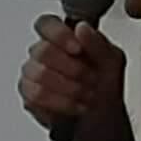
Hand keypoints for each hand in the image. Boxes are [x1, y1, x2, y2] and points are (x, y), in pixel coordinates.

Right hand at [20, 14, 126, 140]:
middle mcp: (43, 53)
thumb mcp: (112, 60)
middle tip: (91, 78)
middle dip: (73, 68)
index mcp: (62, 38)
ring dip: (70, 88)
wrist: (103, 117)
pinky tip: (76, 105)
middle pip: (42, 51)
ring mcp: (32, 74)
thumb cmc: (104, 85)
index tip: (77, 49)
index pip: (45, 24)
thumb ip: (97, 43)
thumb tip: (81, 28)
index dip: (59, 35)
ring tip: (88, 94)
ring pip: (40, 74)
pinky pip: (36, 96)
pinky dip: (63, 103)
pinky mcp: (28, 96)